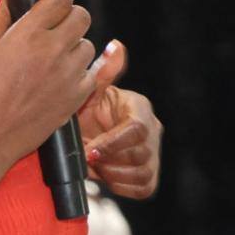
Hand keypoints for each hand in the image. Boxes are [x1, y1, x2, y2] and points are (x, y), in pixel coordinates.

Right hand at [0, 0, 98, 173]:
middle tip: (57, 22)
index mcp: (27, 34)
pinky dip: (79, 71)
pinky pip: (91, 73)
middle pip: (82, 16)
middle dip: (70, 14)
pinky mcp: (76, 98)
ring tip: (54, 55)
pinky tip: (60, 76)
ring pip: (87, 45)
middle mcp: (53, 51)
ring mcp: (68, 75)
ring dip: (74, 44)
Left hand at [77, 41, 161, 199]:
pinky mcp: (149, 177)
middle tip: (87, 157)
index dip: (113, 143)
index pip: (136, 129)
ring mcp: (154, 155)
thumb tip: (116, 46)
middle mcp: (153, 130)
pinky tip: (104, 174)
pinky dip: (121, 186)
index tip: (90, 151)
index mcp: (140, 108)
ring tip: (94, 164)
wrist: (81, 136)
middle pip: (141, 154)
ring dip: (113, 174)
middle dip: (109, 160)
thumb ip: (102, 74)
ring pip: (142, 173)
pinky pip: (143, 188)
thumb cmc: (84, 112)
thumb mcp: (88, 93)